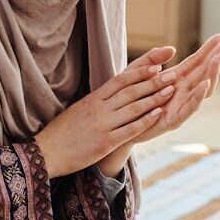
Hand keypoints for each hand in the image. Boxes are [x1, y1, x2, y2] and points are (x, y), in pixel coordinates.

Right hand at [35, 60, 176, 178]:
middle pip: (130, 91)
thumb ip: (95, 103)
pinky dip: (146, 120)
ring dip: (155, 98)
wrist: (46, 153)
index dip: (139, 72)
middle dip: (153, 82)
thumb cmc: (61, 133)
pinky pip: (130, 128)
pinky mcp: (105, 142)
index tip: (156, 66)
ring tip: (172, 90)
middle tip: (173, 74)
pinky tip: (159, 114)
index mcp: (91, 99)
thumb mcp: (77, 111)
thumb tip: (110, 95)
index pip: (119, 81)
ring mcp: (102, 125)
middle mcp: (98, 109)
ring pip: (134, 108)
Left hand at [127, 33, 219, 145]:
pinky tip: (204, 83)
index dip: (209, 49)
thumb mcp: (136, 73)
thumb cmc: (127, 98)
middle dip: (216, 58)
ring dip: (211, 73)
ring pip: (202, 89)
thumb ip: (151, 59)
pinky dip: (199, 96)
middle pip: (204, 72)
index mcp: (174, 79)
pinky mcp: (173, 120)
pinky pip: (190, 108)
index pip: (196, 61)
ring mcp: (180, 106)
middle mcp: (181, 92)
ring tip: (217, 59)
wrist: (118, 125)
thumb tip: (173, 49)